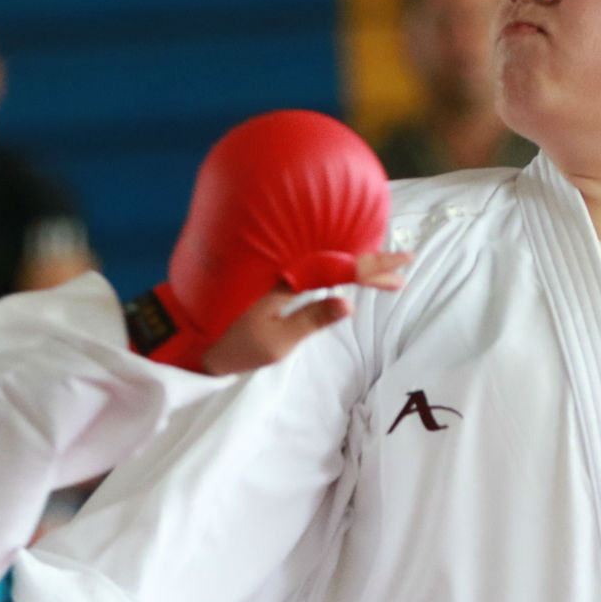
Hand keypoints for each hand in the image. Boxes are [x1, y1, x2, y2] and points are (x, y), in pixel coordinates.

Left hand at [200, 250, 411, 373]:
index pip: (340, 269)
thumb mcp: (276, 341)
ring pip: (325, 258)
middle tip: (406, 261)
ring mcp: (277, 271)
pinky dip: (333, 263)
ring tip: (383, 263)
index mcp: (287, 279)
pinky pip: (310, 263)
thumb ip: (311, 320)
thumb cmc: (233, 344)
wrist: (193, 339)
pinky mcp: (271, 278)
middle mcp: (283, 267)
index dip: (374, 268)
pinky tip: (345, 265)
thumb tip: (349, 304)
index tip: (404, 268)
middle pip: (337, 256)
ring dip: (355, 260)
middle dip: (373, 260)